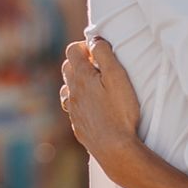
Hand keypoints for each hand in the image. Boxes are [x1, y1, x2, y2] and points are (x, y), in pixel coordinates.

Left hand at [59, 38, 142, 168]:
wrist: (114, 148)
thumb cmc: (120, 111)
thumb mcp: (117, 77)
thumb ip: (104, 54)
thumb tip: (95, 38)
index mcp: (81, 76)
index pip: (72, 50)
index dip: (84, 46)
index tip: (99, 51)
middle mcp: (72, 91)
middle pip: (68, 67)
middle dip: (81, 62)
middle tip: (100, 67)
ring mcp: (73, 110)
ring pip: (67, 88)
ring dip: (78, 82)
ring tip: (96, 86)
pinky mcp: (78, 125)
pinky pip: (73, 107)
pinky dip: (79, 101)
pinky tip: (92, 107)